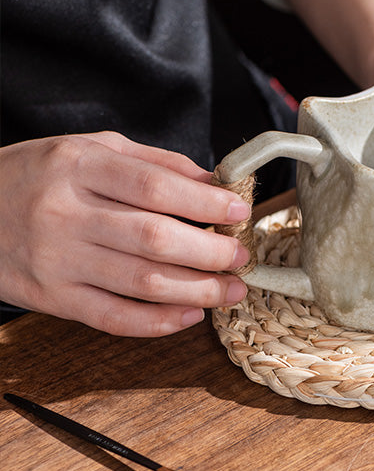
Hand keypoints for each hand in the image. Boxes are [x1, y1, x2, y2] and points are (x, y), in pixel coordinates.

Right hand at [0, 132, 250, 336]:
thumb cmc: (36, 175)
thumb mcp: (88, 148)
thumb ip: (152, 162)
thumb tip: (211, 183)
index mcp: (79, 165)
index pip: (155, 187)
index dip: (205, 203)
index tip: (238, 212)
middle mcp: (65, 212)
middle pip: (154, 238)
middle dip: (211, 252)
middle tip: (241, 257)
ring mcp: (56, 259)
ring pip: (140, 282)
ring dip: (197, 290)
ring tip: (231, 289)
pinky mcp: (50, 298)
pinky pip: (112, 317)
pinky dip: (157, 322)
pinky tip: (189, 315)